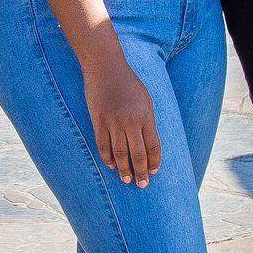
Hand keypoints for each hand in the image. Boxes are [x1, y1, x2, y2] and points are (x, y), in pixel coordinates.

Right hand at [83, 43, 159, 187]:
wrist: (106, 67)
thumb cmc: (128, 83)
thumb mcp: (145, 99)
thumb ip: (148, 121)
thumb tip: (149, 142)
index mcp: (146, 116)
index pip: (153, 146)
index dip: (154, 162)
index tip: (153, 173)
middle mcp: (131, 121)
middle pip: (138, 153)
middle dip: (141, 172)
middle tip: (142, 185)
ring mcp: (113, 121)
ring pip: (120, 153)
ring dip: (124, 169)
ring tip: (126, 179)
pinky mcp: (98, 120)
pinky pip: (103, 144)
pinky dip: (107, 157)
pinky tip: (110, 165)